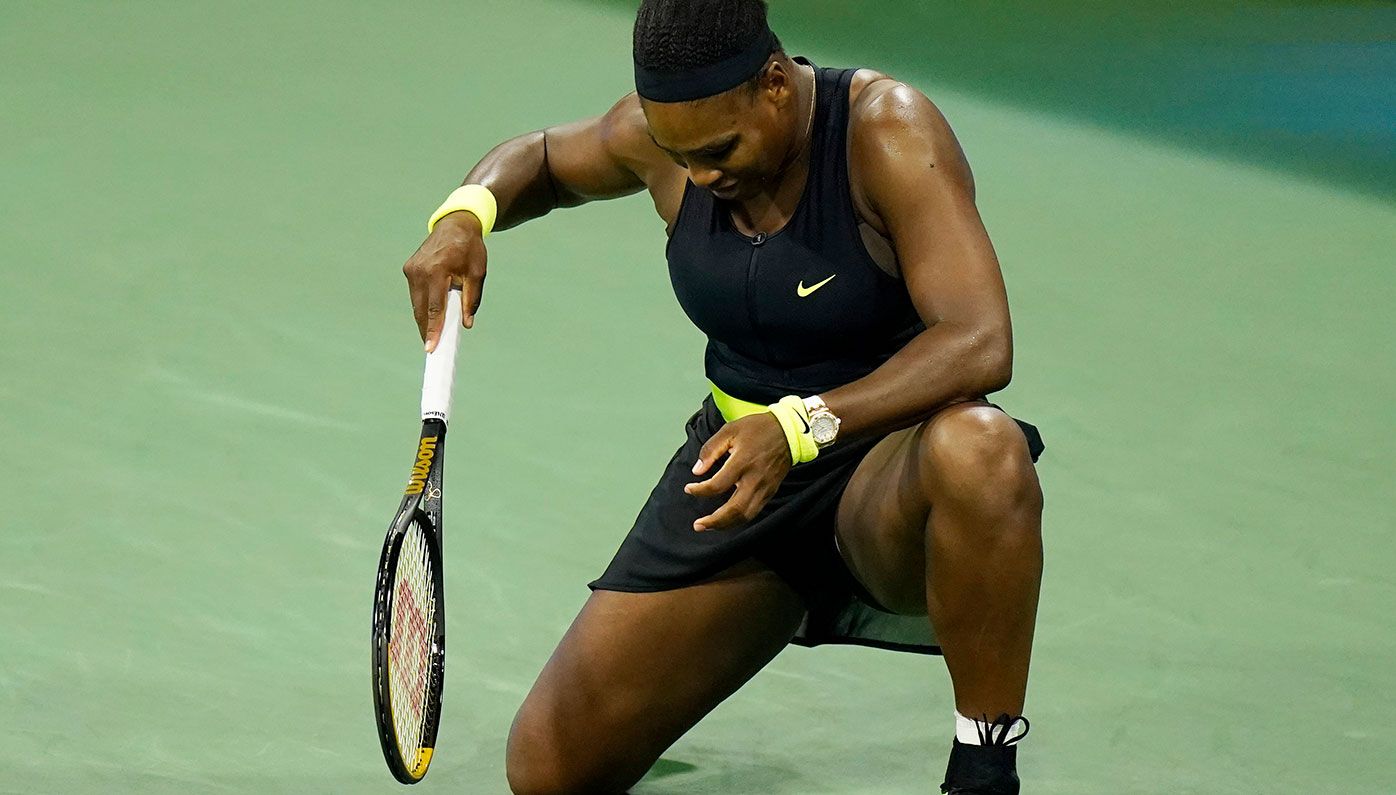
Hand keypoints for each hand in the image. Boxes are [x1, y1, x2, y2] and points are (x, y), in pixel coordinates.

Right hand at [402, 211, 487, 350]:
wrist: (455, 224)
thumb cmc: (470, 249)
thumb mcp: (477, 273)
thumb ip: (471, 299)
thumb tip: (467, 323)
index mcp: (437, 270)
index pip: (435, 307)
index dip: (433, 329)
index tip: (431, 348)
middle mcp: (419, 270)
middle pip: (421, 309)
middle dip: (427, 330)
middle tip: (433, 349)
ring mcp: (411, 269)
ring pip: (416, 303)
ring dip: (424, 319)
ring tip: (432, 337)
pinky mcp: (409, 268)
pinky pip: (415, 294)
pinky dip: (423, 306)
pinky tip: (429, 318)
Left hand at [683, 412, 791, 530]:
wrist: (789, 431)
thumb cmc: (758, 429)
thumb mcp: (730, 430)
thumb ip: (710, 450)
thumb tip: (697, 470)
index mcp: (742, 462)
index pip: (717, 485)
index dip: (700, 491)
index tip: (689, 489)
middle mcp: (755, 479)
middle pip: (734, 510)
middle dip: (714, 521)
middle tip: (698, 525)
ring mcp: (765, 488)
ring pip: (745, 515)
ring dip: (726, 524)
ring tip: (710, 526)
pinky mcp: (770, 491)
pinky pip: (754, 512)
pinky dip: (739, 519)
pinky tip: (727, 519)